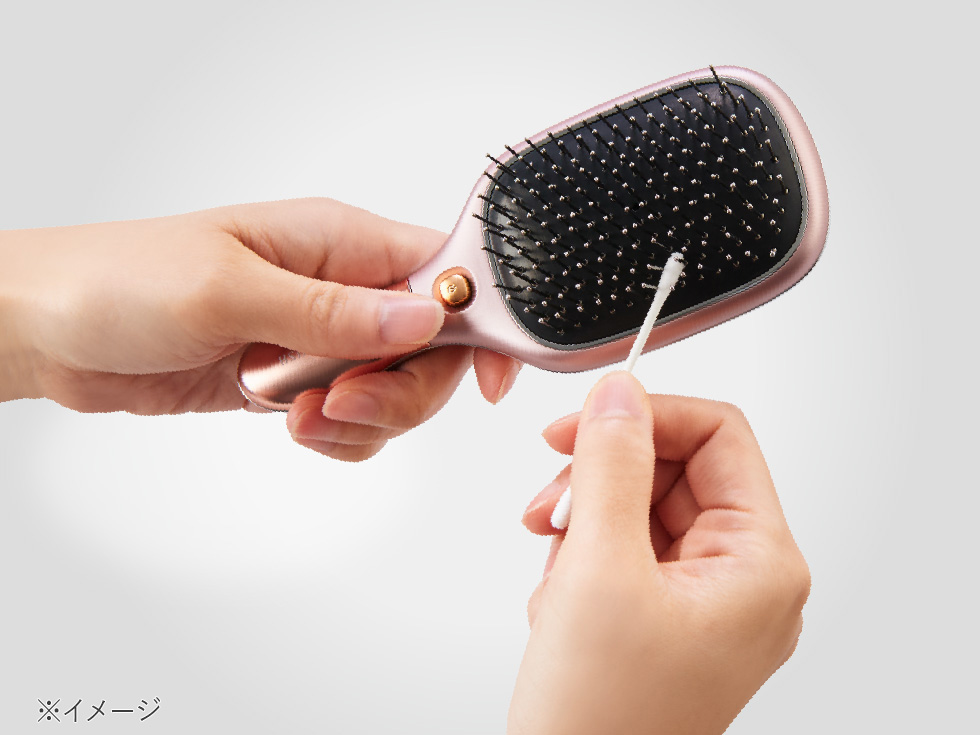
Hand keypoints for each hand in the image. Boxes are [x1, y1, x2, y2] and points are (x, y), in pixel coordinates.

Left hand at [0, 198, 519, 459]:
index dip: (481, 322)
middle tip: (338, 401)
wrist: (55, 328)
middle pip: (432, 348)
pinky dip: (339, 435)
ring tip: (296, 414)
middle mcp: (341, 287)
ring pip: (397, 389)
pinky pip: (356, 417)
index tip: (491, 378)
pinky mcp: (299, 380)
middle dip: (401, 389)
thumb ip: (332, 310)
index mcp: (337, 241)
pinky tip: (293, 425)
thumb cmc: (123, 281)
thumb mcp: (228, 291)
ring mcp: (322, 336)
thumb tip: (427, 316)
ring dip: (363, 417)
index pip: (445, 274)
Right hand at [510, 373, 809, 733]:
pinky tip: (561, 599)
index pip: (719, 437)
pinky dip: (583, 558)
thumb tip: (618, 394)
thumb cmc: (601, 719)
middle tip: (553, 503)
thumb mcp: (599, 570)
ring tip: (556, 568)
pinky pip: (626, 548)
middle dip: (604, 480)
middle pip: (676, 470)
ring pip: (642, 507)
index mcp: (761, 565)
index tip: (585, 422)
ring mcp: (704, 601)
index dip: (649, 416)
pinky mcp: (665, 615)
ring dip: (585, 521)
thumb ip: (610, 467)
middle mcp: (743, 580)